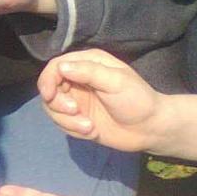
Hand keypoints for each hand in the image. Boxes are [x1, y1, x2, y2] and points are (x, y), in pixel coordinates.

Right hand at [38, 49, 196, 160]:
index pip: (55, 67)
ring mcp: (76, 100)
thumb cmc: (137, 100)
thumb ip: (88, 72)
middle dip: (57, 104)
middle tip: (74, 111)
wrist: (149, 129)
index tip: (49, 96)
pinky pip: (61, 123)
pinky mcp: (77, 118)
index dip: (47, 80)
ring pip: (52, 108)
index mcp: (88, 63)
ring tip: (88, 127)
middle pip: (49, 88)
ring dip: (66, 121)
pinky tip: (92, 131)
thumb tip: (61, 67)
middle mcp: (78, 79)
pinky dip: (73, 130)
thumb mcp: (116, 81)